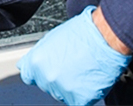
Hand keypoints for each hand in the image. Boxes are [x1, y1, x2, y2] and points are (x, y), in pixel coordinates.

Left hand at [17, 6, 131, 105]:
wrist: (104, 38)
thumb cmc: (80, 34)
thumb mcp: (51, 39)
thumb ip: (39, 55)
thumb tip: (28, 65)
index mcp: (36, 62)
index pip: (28, 76)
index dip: (38, 73)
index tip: (46, 70)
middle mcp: (46, 78)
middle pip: (46, 85)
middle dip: (57, 78)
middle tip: (71, 66)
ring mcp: (62, 90)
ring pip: (62, 95)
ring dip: (70, 86)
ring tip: (81, 69)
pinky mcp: (79, 99)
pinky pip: (78, 102)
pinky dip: (84, 94)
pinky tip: (88, 80)